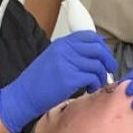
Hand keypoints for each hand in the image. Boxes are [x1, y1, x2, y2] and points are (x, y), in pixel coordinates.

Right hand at [0, 31, 116, 132]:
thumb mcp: (54, 58)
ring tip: (95, 84)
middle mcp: (65, 50)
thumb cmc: (38, 81)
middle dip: (108, 61)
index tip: (105, 56)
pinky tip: (89, 89)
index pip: (90, 36)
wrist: (23, 95)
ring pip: (97, 65)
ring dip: (101, 76)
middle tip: (110, 70)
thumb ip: (71, 53)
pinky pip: (92, 78)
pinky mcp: (69, 78)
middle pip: (98, 49)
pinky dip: (95, 84)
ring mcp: (67, 63)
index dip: (102, 46)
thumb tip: (95, 54)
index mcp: (62, 43)